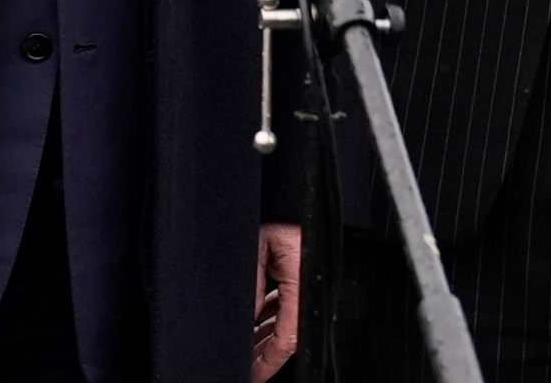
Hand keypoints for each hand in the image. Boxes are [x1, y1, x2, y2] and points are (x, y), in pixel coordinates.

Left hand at [252, 221, 301, 379]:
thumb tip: (247, 319)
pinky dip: (266, 316)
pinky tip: (251, 322)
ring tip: (242, 349)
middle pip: (285, 333)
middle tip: (244, 367)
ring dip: (262, 335)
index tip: (252, 375)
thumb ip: (252, 287)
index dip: (268, 361)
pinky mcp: (296, 270)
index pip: (288, 337)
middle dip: (262, 353)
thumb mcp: (255, 248)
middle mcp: (308, 285)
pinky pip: (282, 302)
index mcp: (303, 282)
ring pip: (282, 319)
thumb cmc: (277, 207)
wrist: (288, 188)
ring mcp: (303, 279)